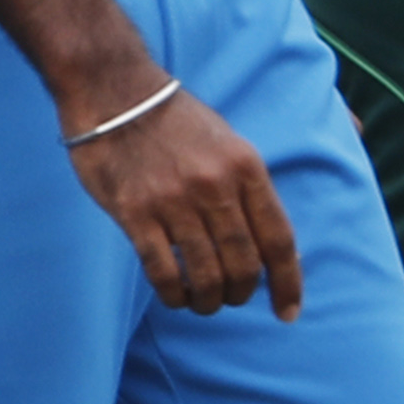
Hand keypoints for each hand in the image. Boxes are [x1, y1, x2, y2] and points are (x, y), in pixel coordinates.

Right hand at [64, 75, 303, 316]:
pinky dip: (174, 295)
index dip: (288, 282)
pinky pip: (163, 272)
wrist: (115, 91)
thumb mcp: (230, 143)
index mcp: (247, 168)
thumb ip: (251, 190)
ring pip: (206, 275)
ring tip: (203, 302)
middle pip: (244, 264)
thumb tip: (276, 245)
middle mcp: (216, 187)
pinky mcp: (135, 212)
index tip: (288, 313)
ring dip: (209, 301)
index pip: (279, 239)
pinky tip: (175, 297)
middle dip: (242, 294)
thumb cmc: (176, 121)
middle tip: (232, 298)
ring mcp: (174, 201)